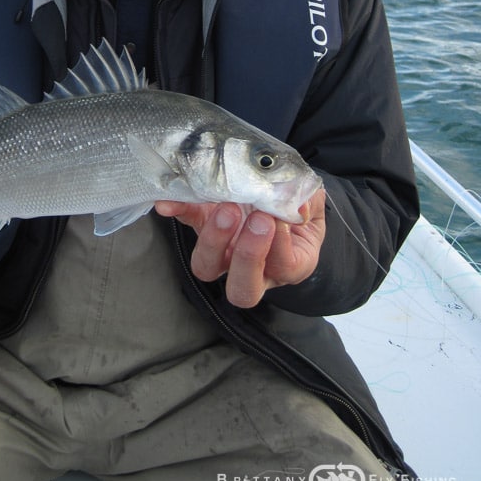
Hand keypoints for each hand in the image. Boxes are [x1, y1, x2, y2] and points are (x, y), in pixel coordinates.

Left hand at [155, 190, 325, 307]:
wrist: (275, 192)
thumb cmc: (297, 205)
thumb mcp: (311, 201)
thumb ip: (309, 202)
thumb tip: (299, 207)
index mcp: (287, 266)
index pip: (283, 267)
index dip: (281, 246)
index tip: (280, 219)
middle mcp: (252, 270)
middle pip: (242, 288)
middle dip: (247, 256)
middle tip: (257, 219)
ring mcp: (223, 251)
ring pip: (208, 266)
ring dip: (214, 239)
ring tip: (227, 208)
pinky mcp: (203, 225)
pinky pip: (187, 223)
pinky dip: (178, 212)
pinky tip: (169, 202)